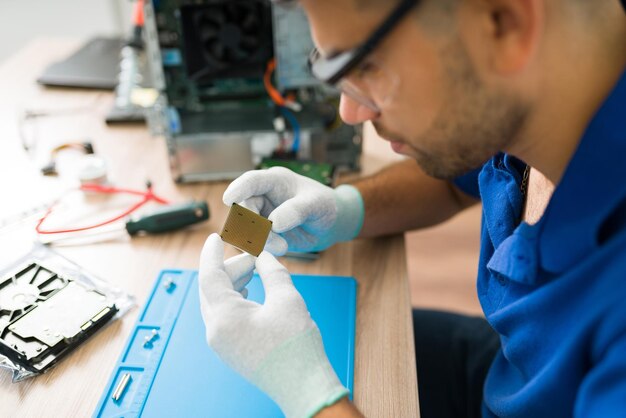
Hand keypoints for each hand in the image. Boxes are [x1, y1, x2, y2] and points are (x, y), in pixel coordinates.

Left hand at [198, 234, 348, 417]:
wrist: (304, 387)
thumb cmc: (296, 346)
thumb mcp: (287, 298)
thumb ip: (272, 271)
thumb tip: (263, 256)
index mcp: (224, 317)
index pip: (209, 276)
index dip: (212, 253)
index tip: (215, 237)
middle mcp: (216, 331)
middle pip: (211, 289)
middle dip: (229, 268)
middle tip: (252, 256)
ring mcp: (221, 344)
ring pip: (216, 303)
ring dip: (232, 284)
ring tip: (254, 272)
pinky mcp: (231, 351)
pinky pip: (223, 317)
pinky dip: (234, 299)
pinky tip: (250, 293)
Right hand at [223, 167, 363, 254]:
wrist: (327, 225)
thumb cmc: (323, 206)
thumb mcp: (316, 205)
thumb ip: (296, 210)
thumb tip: (274, 222)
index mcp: (274, 181)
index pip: (252, 181)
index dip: (238, 188)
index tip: (228, 199)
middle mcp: (262, 196)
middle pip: (244, 209)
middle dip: (256, 228)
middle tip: (280, 244)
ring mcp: (260, 215)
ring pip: (245, 229)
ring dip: (261, 242)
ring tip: (284, 248)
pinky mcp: (261, 234)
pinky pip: (251, 242)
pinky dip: (261, 249)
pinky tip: (279, 250)